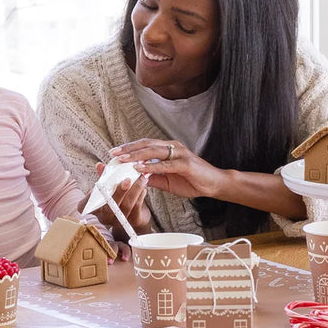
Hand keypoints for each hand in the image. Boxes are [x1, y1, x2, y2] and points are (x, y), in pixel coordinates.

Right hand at [87, 160, 151, 238]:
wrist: (136, 213)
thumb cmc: (118, 196)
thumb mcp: (110, 186)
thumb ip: (104, 176)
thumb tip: (100, 165)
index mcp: (94, 208)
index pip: (84, 205)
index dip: (89, 196)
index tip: (98, 184)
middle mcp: (104, 217)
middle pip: (109, 207)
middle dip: (119, 193)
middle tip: (127, 180)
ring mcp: (118, 221)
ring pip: (126, 206)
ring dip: (134, 190)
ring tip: (140, 178)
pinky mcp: (133, 221)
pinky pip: (137, 207)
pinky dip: (140, 194)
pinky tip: (143, 185)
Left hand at [110, 138, 227, 201]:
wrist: (214, 184)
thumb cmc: (192, 181)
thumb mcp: (168, 180)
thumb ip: (153, 177)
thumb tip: (136, 177)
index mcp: (169, 149)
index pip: (146, 145)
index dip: (130, 148)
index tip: (115, 153)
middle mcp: (174, 147)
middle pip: (147, 144)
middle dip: (129, 148)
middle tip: (113, 153)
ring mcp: (180, 154)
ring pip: (154, 150)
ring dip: (136, 155)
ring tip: (122, 159)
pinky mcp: (185, 163)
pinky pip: (165, 164)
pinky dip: (151, 166)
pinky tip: (139, 168)